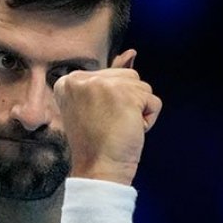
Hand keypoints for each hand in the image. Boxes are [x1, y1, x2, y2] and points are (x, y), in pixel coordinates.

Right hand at [53, 49, 161, 184]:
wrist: (98, 169)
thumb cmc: (96, 144)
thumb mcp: (94, 106)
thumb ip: (110, 78)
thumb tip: (131, 53)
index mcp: (69, 81)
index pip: (109, 76)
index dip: (113, 101)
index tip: (99, 120)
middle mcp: (83, 78)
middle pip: (127, 77)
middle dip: (127, 103)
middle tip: (109, 125)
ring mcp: (104, 85)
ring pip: (142, 87)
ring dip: (138, 110)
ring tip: (119, 127)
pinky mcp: (126, 96)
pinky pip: (153, 101)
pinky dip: (149, 119)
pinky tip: (130, 130)